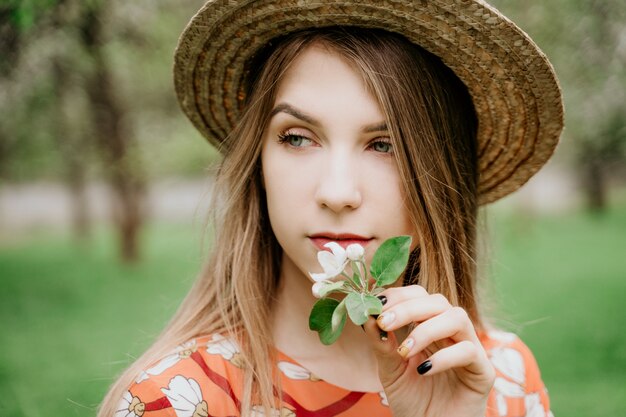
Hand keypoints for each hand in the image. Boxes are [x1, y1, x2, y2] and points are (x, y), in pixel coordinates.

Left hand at [363, 285, 494, 416]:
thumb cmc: (412, 402)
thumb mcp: (389, 369)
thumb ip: (381, 342)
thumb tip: (367, 314)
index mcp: (429, 327)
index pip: (419, 296)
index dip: (398, 296)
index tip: (375, 305)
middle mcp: (451, 334)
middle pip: (438, 301)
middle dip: (408, 307)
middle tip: (385, 322)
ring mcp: (469, 350)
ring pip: (457, 317)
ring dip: (426, 329)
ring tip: (405, 350)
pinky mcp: (483, 372)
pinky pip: (469, 351)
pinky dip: (444, 357)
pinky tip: (424, 370)